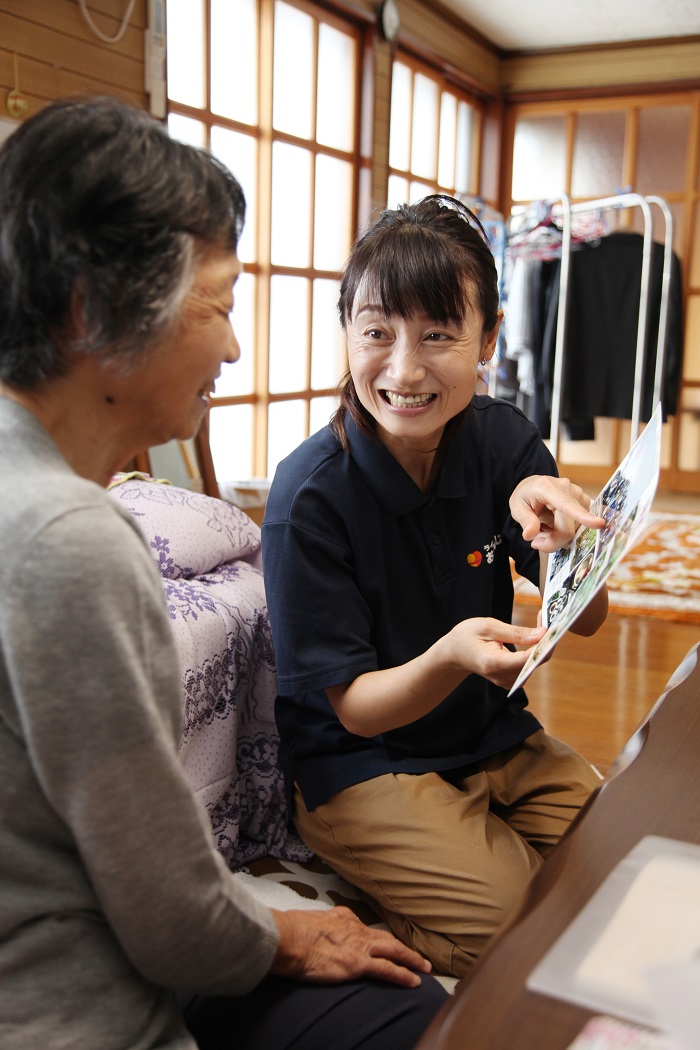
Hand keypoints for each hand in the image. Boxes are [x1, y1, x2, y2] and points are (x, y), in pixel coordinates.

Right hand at [270, 906, 431, 987]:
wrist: (290, 938)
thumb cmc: (292, 931)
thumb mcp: (307, 921)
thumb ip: (316, 926)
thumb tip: (310, 931)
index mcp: (342, 917)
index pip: (364, 928)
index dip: (375, 938)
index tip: (382, 943)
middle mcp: (356, 928)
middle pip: (385, 938)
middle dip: (402, 947)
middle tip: (417, 956)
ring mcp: (359, 946)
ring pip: (394, 951)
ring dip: (411, 959)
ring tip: (424, 968)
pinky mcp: (359, 964)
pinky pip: (388, 969)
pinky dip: (403, 975)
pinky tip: (414, 981)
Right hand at [445, 617, 545, 689]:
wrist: (454, 654)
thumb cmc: (467, 637)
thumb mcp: (488, 627)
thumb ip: (515, 632)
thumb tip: (542, 634)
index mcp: (494, 663)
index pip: (528, 658)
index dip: (543, 642)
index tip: (549, 624)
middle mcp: (503, 677)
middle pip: (535, 661)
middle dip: (545, 639)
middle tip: (546, 617)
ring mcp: (508, 681)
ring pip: (535, 662)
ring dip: (541, 643)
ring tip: (540, 622)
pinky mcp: (511, 679)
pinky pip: (529, 664)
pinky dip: (534, 650)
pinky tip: (532, 636)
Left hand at [510, 475, 604, 552]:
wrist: (535, 486)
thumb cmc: (526, 495)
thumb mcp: (516, 507)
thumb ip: (524, 520)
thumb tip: (530, 535)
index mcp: (547, 487)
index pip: (566, 504)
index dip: (581, 516)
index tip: (599, 524)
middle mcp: (567, 488)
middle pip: (568, 528)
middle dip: (552, 541)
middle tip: (536, 542)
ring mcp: (579, 495)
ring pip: (573, 530)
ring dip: (557, 536)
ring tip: (544, 527)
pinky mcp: (585, 503)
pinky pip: (577, 526)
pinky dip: (563, 532)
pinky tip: (553, 525)